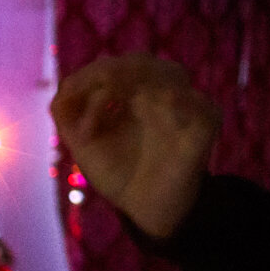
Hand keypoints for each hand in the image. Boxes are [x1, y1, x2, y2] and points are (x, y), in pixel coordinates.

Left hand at [50, 54, 218, 238]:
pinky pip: (203, 105)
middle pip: (141, 62)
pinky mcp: (205, 128)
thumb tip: (63, 88)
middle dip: (113, 71)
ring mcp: (185, 109)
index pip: (114, 66)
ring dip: (140, 79)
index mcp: (132, 94)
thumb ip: (68, 115)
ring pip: (173, 73)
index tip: (67, 97)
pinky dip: (180, 100)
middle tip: (95, 87)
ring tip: (113, 93)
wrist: (144, 208)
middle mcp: (159, 95)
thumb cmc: (116, 172)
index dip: (89, 75)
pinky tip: (157, 102)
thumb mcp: (83, 144)